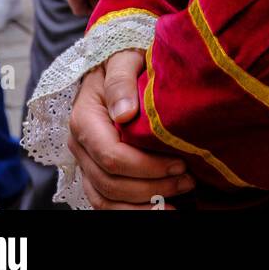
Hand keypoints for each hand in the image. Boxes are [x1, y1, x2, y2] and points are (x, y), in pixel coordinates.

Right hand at [69, 53, 195, 209]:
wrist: (114, 66)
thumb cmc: (123, 59)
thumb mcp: (122, 58)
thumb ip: (121, 81)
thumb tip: (125, 113)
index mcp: (84, 118)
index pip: (112, 155)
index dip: (147, 166)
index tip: (180, 163)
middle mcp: (80, 145)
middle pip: (111, 183)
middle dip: (152, 187)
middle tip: (188, 179)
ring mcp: (85, 161)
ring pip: (106, 200)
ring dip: (143, 206)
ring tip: (179, 198)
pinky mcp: (94, 171)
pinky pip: (106, 203)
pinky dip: (133, 211)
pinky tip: (161, 208)